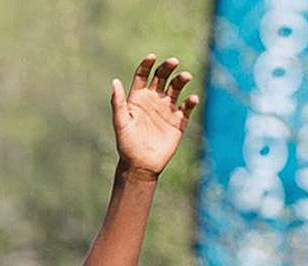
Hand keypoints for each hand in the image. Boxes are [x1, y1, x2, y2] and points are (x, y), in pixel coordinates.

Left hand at [109, 55, 198, 176]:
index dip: (147, 65)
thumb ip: (118, 102)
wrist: (140, 165)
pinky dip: (191, 101)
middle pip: (162, 77)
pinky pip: (187, 107)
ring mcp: (167, 109)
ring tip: (185, 76)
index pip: (143, 75)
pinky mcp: (178, 121)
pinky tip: (192, 99)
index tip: (152, 57)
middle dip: (167, 67)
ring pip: (176, 88)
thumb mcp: (121, 123)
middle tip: (173, 62)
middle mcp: (154, 100)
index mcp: (138, 98)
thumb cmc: (127, 145)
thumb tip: (114, 81)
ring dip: (181, 80)